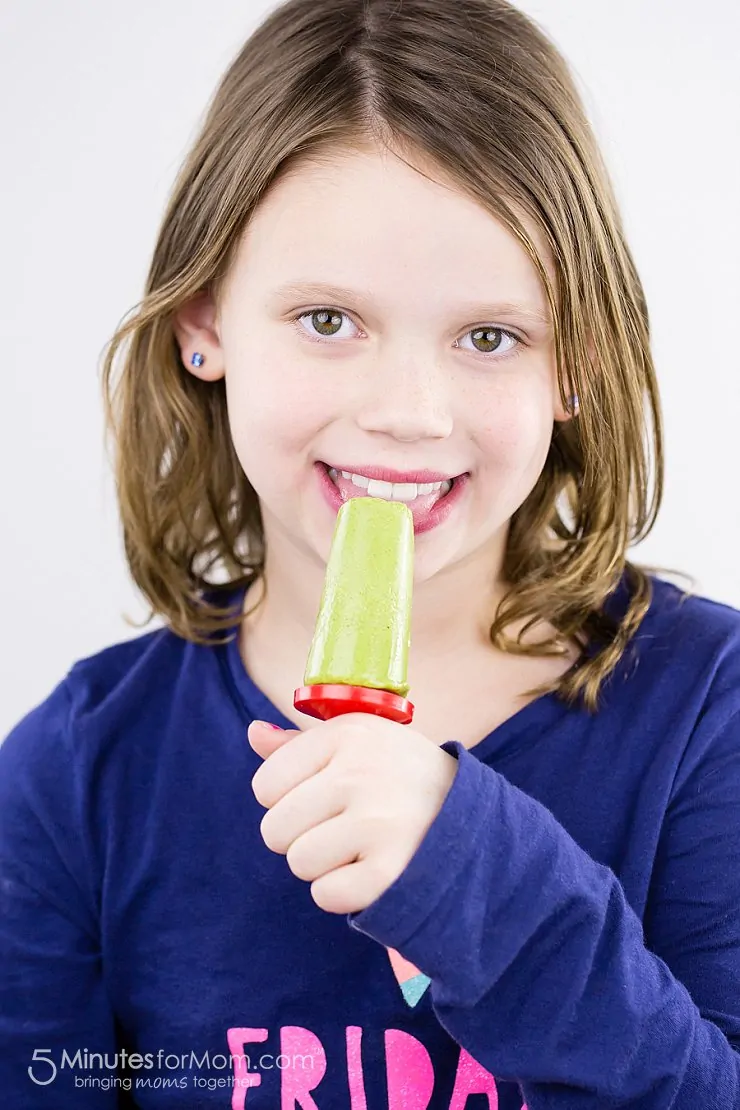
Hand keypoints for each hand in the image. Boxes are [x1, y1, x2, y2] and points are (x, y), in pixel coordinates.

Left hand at [248, 714, 457, 914]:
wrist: (473, 818)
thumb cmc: (400, 777)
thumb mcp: (359, 743)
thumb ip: (301, 744)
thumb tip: (253, 732)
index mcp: (346, 734)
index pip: (266, 785)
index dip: (286, 798)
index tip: (323, 796)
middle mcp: (360, 773)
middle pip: (275, 829)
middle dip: (300, 836)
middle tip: (341, 826)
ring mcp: (377, 823)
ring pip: (298, 863)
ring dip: (323, 865)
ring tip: (359, 846)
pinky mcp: (390, 871)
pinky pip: (326, 895)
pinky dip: (344, 892)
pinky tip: (373, 868)